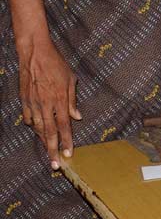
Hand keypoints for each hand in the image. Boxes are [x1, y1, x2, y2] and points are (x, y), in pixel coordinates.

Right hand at [17, 37, 80, 168]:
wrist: (35, 53)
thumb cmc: (56, 64)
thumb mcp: (71, 79)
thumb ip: (72, 100)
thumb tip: (77, 117)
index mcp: (60, 99)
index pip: (64, 125)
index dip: (67, 141)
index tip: (69, 154)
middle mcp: (46, 103)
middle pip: (49, 132)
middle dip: (52, 150)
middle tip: (55, 165)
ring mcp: (32, 102)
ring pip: (37, 127)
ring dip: (42, 140)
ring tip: (49, 150)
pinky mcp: (24, 99)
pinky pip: (28, 118)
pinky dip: (32, 126)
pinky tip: (37, 131)